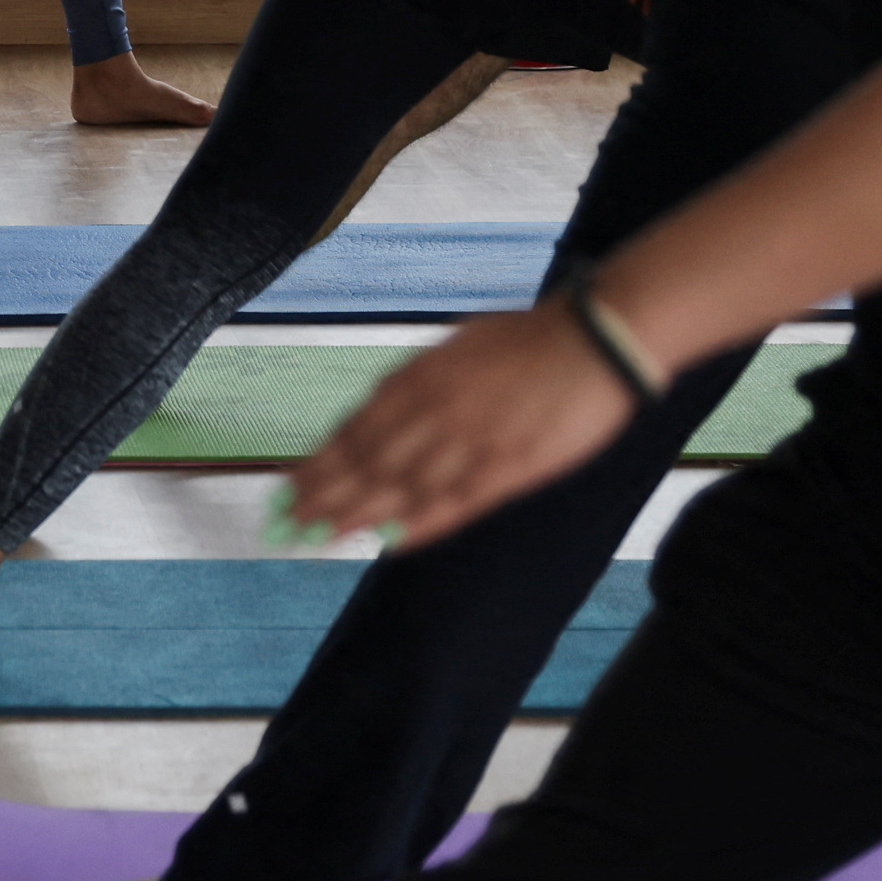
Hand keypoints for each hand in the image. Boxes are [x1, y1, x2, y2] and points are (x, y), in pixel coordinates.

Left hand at [285, 301, 638, 548]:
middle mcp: (436, 409)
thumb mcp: (459, 347)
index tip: (288, 488)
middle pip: (368, 462)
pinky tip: (389, 544)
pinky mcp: (510, 468)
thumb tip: (381, 410)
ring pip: (401, 487)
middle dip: (323, 495)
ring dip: (357, 514)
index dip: (320, 463)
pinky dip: (419, 525)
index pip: (356, 428)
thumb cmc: (530, 340)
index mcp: (422, 376)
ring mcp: (471, 440)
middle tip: (285, 525)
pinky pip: (456, 503)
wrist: (596, 336)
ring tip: (320, 537)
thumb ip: (420, 382)